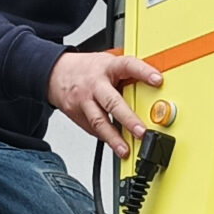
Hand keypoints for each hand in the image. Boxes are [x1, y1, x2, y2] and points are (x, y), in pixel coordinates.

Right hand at [48, 46, 163, 157]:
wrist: (55, 73)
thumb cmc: (88, 69)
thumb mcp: (108, 64)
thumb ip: (128, 75)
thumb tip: (152, 86)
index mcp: (107, 67)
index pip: (127, 66)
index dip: (143, 72)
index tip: (158, 80)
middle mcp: (95, 84)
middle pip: (112, 102)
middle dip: (128, 119)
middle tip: (142, 132)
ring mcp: (84, 100)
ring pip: (99, 122)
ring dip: (114, 138)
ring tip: (126, 150)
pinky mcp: (76, 114)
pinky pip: (92, 128)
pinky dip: (104, 136)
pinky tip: (113, 142)